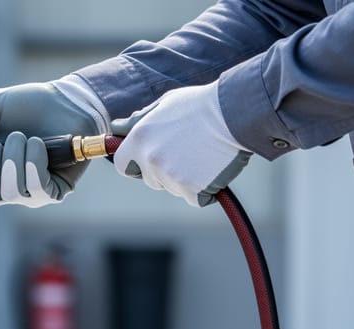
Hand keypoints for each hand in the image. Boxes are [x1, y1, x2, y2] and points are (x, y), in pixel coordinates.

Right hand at [0, 76, 107, 207]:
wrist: (67, 101)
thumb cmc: (31, 106)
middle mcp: (7, 187)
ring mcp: (31, 192)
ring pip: (11, 192)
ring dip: (14, 158)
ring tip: (24, 137)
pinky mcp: (54, 190)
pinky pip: (36, 187)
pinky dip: (34, 162)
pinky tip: (39, 145)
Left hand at [111, 81, 251, 206]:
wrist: (236, 112)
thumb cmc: (201, 105)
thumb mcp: (165, 105)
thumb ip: (139, 121)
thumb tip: (117, 127)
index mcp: (140, 139)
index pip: (122, 165)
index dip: (136, 164)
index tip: (148, 160)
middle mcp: (150, 159)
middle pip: (150, 180)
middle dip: (164, 172)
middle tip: (187, 152)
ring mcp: (170, 176)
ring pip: (172, 188)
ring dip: (185, 179)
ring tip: (203, 154)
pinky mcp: (191, 189)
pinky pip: (195, 198)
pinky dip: (205, 190)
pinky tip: (214, 168)